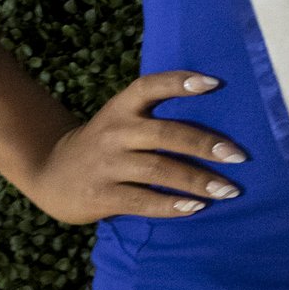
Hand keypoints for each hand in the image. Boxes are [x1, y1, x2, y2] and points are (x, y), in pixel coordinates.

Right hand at [22, 71, 248, 224]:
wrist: (48, 173)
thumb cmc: (106, 144)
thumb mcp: (122, 120)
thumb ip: (157, 118)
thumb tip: (219, 132)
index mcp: (121, 108)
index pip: (150, 86)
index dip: (180, 82)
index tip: (215, 83)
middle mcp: (114, 132)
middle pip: (166, 134)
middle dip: (205, 145)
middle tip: (239, 156)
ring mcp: (106, 165)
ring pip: (159, 170)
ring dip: (197, 181)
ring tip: (228, 190)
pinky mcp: (100, 196)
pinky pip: (142, 200)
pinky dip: (171, 205)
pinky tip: (195, 207)